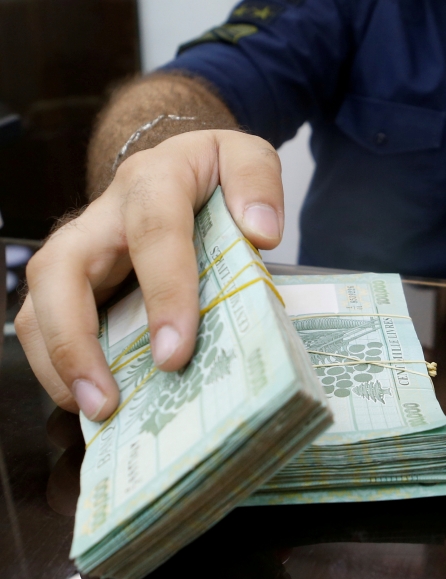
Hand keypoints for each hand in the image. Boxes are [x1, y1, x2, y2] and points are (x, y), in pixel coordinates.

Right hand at [15, 130, 284, 420]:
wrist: (176, 166)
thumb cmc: (211, 171)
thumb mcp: (245, 156)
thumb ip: (257, 181)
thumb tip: (262, 232)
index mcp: (151, 182)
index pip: (154, 234)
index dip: (163, 294)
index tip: (176, 352)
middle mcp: (102, 217)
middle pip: (60, 271)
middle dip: (75, 341)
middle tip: (107, 400)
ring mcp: (80, 251)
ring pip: (39, 302)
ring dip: (58, 362)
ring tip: (95, 411)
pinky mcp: (74, 281)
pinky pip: (46, 323)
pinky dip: (61, 365)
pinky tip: (94, 401)